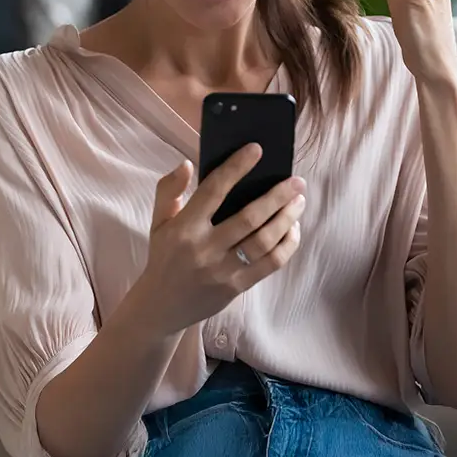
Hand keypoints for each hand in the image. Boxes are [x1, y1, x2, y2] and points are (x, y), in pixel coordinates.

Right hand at [134, 146, 305, 337]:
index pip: (214, 190)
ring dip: (287, 219)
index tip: (257, 150)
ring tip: (299, 202)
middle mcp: (205, 248)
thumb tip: (188, 164)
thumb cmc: (164, 256)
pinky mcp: (236, 287)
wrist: (161, 306)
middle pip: (249, 217)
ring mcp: (223, 270)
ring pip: (264, 241)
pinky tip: (292, 229)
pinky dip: (286, 244)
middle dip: (277, 196)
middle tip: (297, 181)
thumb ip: (169, 189)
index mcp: (184, 227)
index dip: (236, 168)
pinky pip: (270, 264)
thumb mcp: (158, 221)